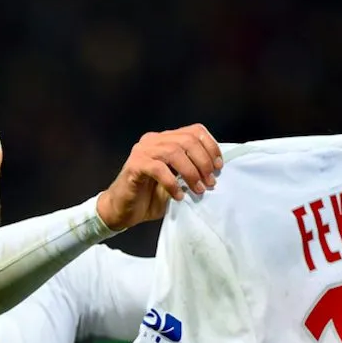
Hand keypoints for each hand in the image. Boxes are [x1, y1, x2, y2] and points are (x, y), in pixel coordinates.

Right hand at [97, 124, 222, 230]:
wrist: (123, 211)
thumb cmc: (150, 197)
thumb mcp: (177, 181)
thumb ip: (191, 171)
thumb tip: (215, 171)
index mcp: (165, 139)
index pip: (194, 131)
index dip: (210, 146)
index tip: (218, 166)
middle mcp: (153, 140)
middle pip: (186, 140)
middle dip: (203, 162)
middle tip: (210, 182)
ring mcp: (142, 151)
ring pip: (173, 152)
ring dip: (190, 172)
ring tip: (198, 190)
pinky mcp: (135, 165)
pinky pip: (158, 169)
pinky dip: (172, 183)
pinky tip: (178, 196)